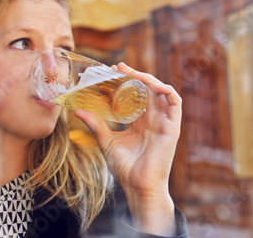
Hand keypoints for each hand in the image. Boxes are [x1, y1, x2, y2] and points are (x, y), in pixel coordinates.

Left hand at [74, 62, 181, 234]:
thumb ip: (95, 124)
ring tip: (133, 73)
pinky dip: (165, 89)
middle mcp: (153, 120)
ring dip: (149, 79)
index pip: (134, 95)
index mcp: (139, 123)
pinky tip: (151, 84)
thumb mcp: (106, 141)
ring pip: (160, 92)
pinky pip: (175, 102)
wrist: (137, 186)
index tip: (111, 71)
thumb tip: (77, 110)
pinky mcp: (173, 127)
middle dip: (134, 76)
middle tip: (119, 67)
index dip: (125, 82)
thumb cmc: (124, 168)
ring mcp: (164, 122)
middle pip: (146, 90)